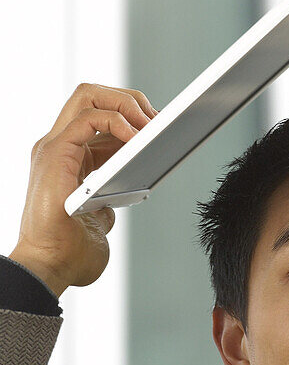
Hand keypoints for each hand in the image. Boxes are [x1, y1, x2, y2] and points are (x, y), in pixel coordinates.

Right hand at [10, 83, 157, 295]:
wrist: (52, 269)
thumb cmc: (74, 251)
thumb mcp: (103, 214)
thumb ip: (112, 195)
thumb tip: (136, 185)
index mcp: (71, 156)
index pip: (102, 114)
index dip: (133, 114)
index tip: (160, 128)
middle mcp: (60, 146)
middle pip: (94, 95)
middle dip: (131, 99)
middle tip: (157, 120)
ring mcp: (54, 147)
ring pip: (88, 95)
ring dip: (126, 103)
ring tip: (151, 125)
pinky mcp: (53, 154)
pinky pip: (87, 118)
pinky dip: (117, 121)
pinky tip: (136, 139)